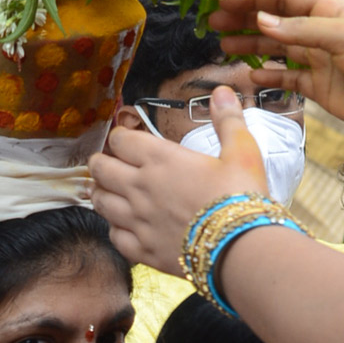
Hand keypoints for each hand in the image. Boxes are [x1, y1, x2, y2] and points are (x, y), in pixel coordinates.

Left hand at [90, 85, 268, 271]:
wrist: (239, 247)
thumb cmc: (240, 197)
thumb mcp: (242, 151)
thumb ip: (228, 121)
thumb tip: (222, 92)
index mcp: (161, 159)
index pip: (122, 140)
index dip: (121, 137)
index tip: (125, 139)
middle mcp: (141, 187)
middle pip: (101, 169)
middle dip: (101, 162)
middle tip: (106, 162)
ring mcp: (138, 221)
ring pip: (101, 203)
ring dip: (101, 193)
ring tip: (106, 191)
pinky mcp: (143, 250)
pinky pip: (114, 236)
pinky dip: (114, 229)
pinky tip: (122, 227)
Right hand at [209, 0, 343, 135]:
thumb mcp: (342, 35)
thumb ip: (299, 29)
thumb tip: (259, 19)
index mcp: (330, 10)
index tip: (225, 2)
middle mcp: (322, 31)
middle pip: (276, 21)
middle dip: (245, 21)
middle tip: (214, 24)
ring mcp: (320, 60)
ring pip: (278, 49)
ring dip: (251, 46)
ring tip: (223, 46)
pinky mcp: (320, 88)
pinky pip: (288, 78)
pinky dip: (268, 76)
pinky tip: (249, 75)